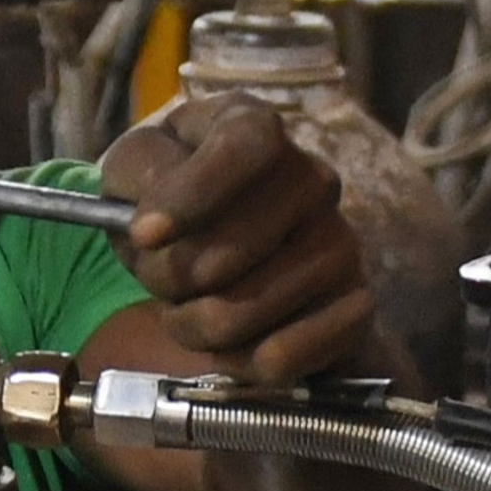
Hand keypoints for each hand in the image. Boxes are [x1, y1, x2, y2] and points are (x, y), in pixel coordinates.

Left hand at [94, 89, 385, 384]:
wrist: (237, 261)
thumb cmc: (175, 204)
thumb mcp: (136, 171)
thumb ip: (136, 179)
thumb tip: (150, 227)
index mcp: (255, 128)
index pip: (241, 149)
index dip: (189, 195)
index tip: (144, 234)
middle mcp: (311, 178)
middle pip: (226, 250)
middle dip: (168, 280)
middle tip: (158, 279)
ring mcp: (341, 241)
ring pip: (242, 312)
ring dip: (192, 327)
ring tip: (188, 311)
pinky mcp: (354, 304)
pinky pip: (281, 356)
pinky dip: (236, 362)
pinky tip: (230, 343)